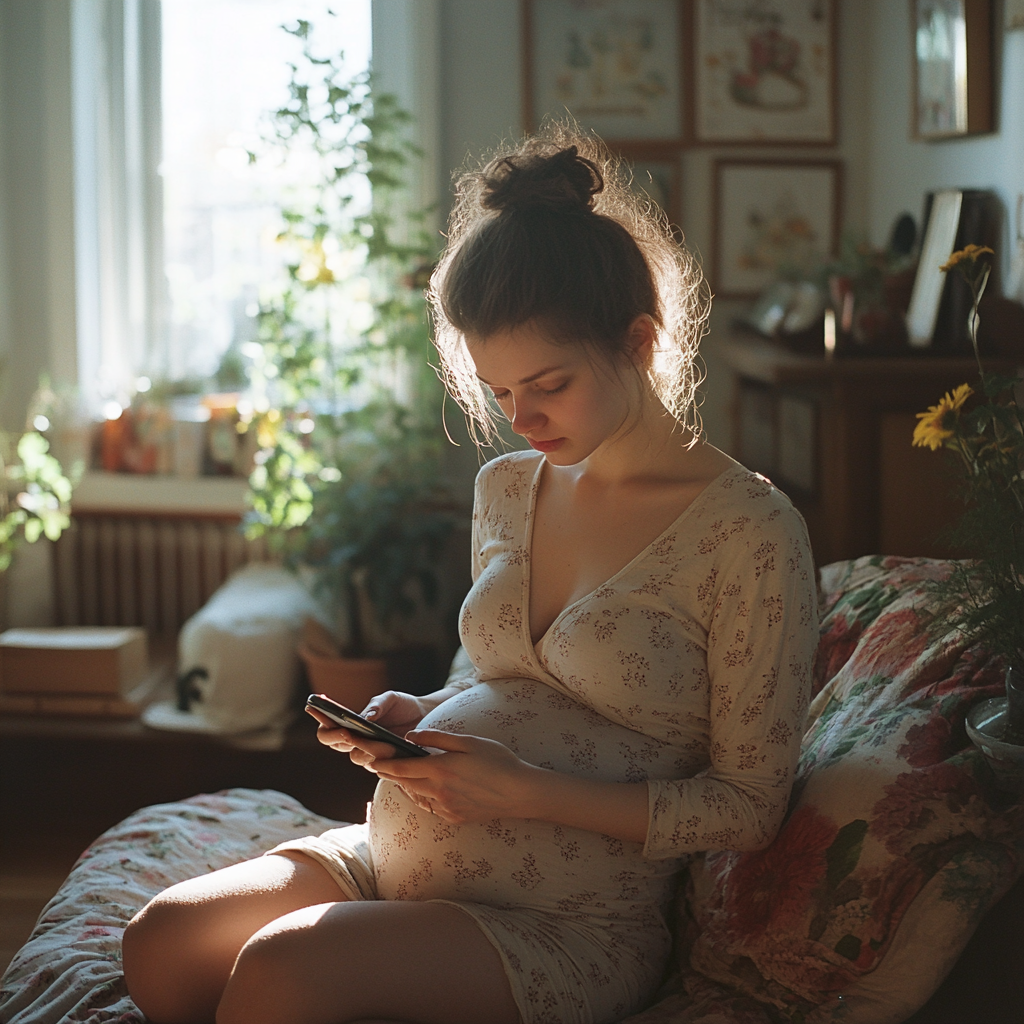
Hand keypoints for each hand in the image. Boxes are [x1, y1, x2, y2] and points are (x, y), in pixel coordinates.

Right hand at [306, 691, 430, 768]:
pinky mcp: (385, 763)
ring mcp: (369, 753)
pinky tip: (391, 749)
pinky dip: (382, 758)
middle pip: (336, 745)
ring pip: (357, 757)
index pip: (328, 728)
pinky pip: (377, 766)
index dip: (322, 724)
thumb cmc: (402, 706)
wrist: (425, 716)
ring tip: (378, 741)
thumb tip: (365, 717)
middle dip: (338, 738)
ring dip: (365, 748)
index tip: (322, 716)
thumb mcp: (390, 699)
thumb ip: (377, 706)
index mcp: (350, 724)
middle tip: (346, 732)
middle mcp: (355, 741)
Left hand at [367, 729, 537, 824]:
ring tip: (402, 774)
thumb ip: (436, 739)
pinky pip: (429, 807)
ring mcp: (446, 808)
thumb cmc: (498, 761)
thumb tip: (411, 737)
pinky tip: (427, 788)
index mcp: (441, 769)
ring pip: (415, 796)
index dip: (383, 764)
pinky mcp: (454, 818)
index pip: (401, 768)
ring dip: (406, 785)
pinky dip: (422, 797)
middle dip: (391, 774)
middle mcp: (439, 792)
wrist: (521, 793)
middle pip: (404, 784)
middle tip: (380, 764)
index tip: (371, 759)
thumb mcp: (468, 741)